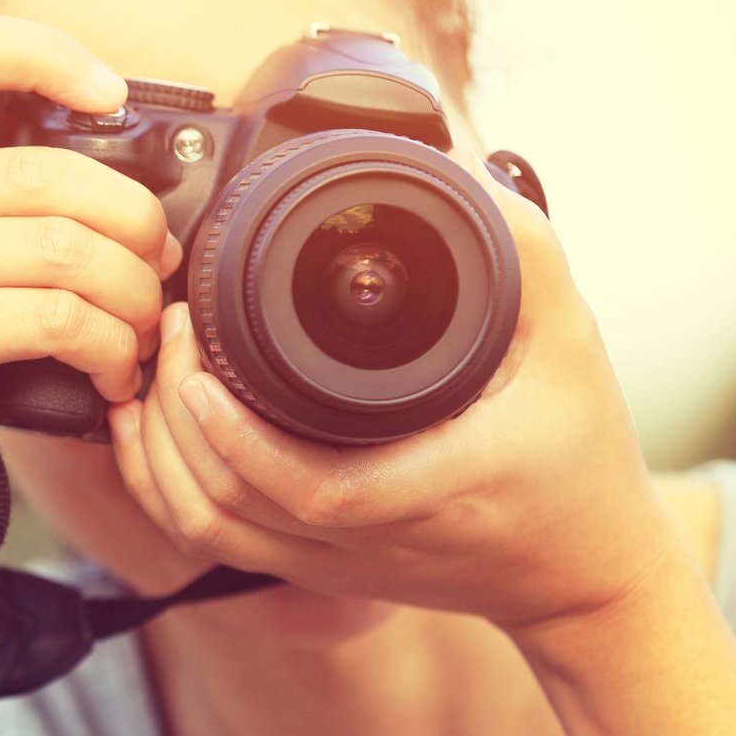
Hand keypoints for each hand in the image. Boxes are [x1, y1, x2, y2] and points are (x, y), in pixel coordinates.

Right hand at [0, 14, 181, 563]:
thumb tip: (131, 176)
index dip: (44, 53)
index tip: (110, 93)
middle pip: (44, 172)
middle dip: (132, 221)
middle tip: (160, 268)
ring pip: (62, 250)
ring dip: (131, 296)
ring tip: (141, 332)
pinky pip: (53, 318)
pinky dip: (107, 348)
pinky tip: (113, 374)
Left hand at [105, 155, 693, 651]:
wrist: (584, 573)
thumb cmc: (579, 451)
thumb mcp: (570, 338)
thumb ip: (520, 250)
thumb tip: (450, 162)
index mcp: (440, 487)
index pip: (316, 490)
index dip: (239, 441)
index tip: (200, 372)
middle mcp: (374, 538)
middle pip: (233, 508)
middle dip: (174, 421)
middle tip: (168, 332)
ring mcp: (335, 564)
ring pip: (208, 532)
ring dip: (157, 456)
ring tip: (152, 369)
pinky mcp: (314, 569)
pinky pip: (213, 542)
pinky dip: (166, 487)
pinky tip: (150, 428)